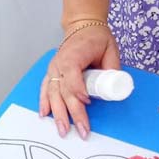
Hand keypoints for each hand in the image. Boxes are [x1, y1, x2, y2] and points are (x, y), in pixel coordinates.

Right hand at [40, 24, 119, 138]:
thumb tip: (114, 88)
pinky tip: (44, 115)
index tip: (87, 102)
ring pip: (53, 95)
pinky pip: (45, 90)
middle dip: (73, 113)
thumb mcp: (110, 49)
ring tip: (63, 131)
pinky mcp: (51, 74)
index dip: (78, 91)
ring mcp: (53, 70)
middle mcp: (59, 64)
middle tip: (81, 130)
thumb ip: (111, 68)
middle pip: (63, 92)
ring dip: (58, 114)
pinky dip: (44, 103)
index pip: (72, 77)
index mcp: (73, 56)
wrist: (82, 27)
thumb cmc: (96, 38)